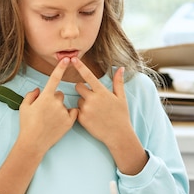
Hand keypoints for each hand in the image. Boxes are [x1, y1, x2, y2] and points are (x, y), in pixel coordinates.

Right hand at [18, 58, 77, 155]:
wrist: (33, 142)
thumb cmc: (27, 124)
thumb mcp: (24, 107)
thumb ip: (31, 95)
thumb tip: (38, 90)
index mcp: (45, 97)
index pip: (54, 78)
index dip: (61, 67)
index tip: (67, 59)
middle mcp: (56, 103)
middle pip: (59, 94)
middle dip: (54, 99)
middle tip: (46, 111)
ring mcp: (64, 112)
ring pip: (64, 104)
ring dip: (60, 108)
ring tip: (51, 120)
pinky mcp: (69, 122)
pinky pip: (73, 112)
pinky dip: (68, 115)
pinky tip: (60, 121)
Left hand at [72, 58, 147, 173]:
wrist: (118, 134)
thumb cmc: (121, 115)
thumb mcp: (121, 98)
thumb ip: (118, 82)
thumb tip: (121, 68)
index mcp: (102, 92)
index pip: (88, 76)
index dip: (80, 66)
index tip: (72, 59)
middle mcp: (92, 99)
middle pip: (78, 86)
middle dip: (82, 89)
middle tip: (91, 96)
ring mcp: (86, 109)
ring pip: (78, 100)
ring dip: (83, 102)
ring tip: (95, 111)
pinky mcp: (81, 119)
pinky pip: (77, 111)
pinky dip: (82, 113)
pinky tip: (91, 118)